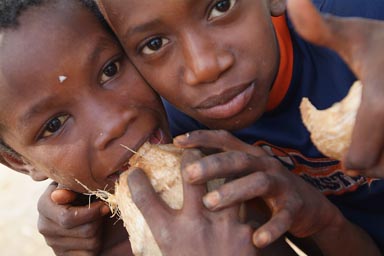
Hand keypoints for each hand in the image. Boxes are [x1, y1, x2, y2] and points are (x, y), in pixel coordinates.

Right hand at [37, 182, 109, 255]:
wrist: (86, 207)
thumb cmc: (83, 191)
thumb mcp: (79, 184)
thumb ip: (71, 186)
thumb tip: (58, 195)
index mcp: (44, 204)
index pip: (68, 217)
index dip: (92, 212)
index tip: (104, 205)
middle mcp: (44, 226)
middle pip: (85, 230)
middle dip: (99, 220)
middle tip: (103, 210)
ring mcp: (53, 243)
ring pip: (91, 242)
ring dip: (101, 230)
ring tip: (97, 219)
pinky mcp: (64, 255)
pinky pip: (90, 254)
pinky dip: (98, 243)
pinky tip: (94, 232)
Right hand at [127, 148, 257, 255]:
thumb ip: (160, 239)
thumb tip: (148, 225)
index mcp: (169, 236)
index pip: (145, 200)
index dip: (137, 181)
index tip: (135, 171)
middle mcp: (194, 226)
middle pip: (191, 177)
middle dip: (190, 156)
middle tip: (189, 149)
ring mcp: (223, 227)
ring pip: (225, 184)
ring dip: (221, 172)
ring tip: (219, 162)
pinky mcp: (246, 233)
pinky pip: (244, 208)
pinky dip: (241, 203)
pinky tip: (242, 199)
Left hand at [173, 130, 342, 247]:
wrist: (308, 206)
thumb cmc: (265, 191)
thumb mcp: (243, 176)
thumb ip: (222, 172)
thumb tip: (184, 171)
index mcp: (249, 156)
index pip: (224, 140)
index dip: (202, 138)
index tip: (178, 141)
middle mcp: (264, 165)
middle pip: (238, 159)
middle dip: (213, 165)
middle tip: (189, 174)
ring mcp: (281, 184)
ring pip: (258, 182)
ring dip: (234, 191)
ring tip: (210, 203)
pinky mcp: (295, 206)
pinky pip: (283, 217)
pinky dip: (271, 228)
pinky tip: (257, 239)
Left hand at [287, 0, 383, 177]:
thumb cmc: (383, 41)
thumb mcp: (353, 34)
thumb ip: (318, 27)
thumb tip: (290, 2)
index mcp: (382, 96)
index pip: (365, 148)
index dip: (356, 160)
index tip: (348, 162)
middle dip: (372, 167)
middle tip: (359, 161)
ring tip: (376, 154)